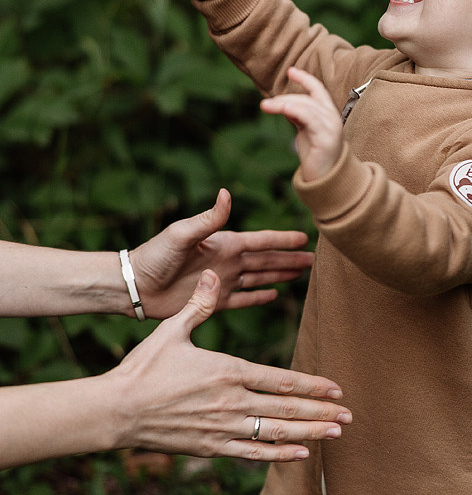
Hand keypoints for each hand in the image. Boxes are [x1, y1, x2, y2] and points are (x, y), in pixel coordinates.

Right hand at [110, 270, 350, 459]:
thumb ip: (198, 304)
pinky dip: (277, 455)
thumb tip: (211, 272)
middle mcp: (231, 402)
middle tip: (349, 416)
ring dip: (308, 435)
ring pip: (275, 433)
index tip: (336, 389)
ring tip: (335, 435)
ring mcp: (222, 428)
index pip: (280, 379)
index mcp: (227, 371)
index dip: (311, 386)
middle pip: (286, 408)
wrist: (116, 411)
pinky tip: (299, 455)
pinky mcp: (210, 447)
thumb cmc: (142, 369)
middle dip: (320, 413)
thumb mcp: (172, 330)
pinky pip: (251, 453)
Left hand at [130, 189, 313, 318]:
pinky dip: (258, 297)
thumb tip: (227, 193)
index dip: (283, 240)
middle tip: (314, 260)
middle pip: (266, 260)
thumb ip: (208, 218)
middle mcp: (227, 261)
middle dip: (290, 259)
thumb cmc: (155, 255)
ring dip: (279, 275)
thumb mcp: (182, 233)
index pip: (261, 241)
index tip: (305, 238)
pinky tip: (274, 295)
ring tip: (300, 275)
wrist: (135, 284)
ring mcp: (221, 281)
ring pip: (259, 278)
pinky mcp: (212, 301)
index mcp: (223, 244)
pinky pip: (242, 299)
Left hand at [261, 67, 342, 181]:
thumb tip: (283, 104)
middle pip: (307, 99)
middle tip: (266, 104)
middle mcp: (332, 117)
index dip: (305, 79)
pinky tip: (282, 110)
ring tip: (266, 106)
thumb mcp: (305, 130)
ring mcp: (331, 127)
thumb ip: (298, 116)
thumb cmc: (316, 155)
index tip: (290, 71)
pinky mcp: (326, 138)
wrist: (327, 178)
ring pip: (306, 107)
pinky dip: (294, 111)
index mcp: (328, 113)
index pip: (318, 90)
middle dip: (284, 99)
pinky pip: (309, 119)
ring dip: (283, 104)